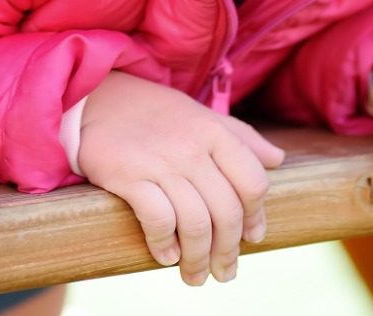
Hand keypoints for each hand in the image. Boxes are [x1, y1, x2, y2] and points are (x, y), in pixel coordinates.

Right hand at [76, 72, 284, 285]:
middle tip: (223, 272)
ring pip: (196, 223)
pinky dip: (165, 245)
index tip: (251, 238)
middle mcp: (191, 147)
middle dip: (228, 251)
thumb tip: (277, 159)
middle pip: (227, 212)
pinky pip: (158, 220)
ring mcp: (160, 161)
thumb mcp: (199, 114)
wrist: (94, 97)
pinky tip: (166, 255)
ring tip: (194, 276)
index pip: (253, 182)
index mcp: (213, 131)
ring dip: (198, 259)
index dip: (256, 217)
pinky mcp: (128, 175)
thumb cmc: (151, 111)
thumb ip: (240, 136)